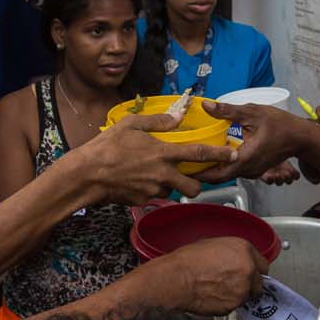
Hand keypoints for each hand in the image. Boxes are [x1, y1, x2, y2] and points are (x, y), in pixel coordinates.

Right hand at [64, 111, 237, 203]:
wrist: (87, 175)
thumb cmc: (107, 146)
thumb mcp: (131, 125)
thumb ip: (157, 122)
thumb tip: (176, 117)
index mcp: (163, 153)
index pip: (199, 154)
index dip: (218, 154)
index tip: (233, 154)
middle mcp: (163, 175)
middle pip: (193, 186)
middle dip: (197, 183)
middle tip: (191, 176)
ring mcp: (153, 191)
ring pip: (173, 192)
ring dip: (171, 186)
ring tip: (156, 176)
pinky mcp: (142, 201)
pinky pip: (154, 197)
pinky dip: (152, 191)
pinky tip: (138, 181)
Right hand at [140, 237, 268, 313]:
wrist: (176, 279)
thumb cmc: (188, 261)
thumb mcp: (212, 244)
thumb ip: (232, 253)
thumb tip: (235, 259)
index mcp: (244, 250)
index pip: (263, 264)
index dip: (254, 270)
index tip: (251, 273)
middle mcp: (248, 269)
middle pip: (259, 283)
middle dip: (249, 284)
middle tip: (232, 283)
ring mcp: (242, 290)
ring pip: (247, 296)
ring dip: (237, 294)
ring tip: (217, 288)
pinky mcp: (233, 306)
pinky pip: (233, 305)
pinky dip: (226, 303)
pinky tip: (212, 295)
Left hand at [195, 102, 310, 182]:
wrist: (302, 137)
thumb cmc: (281, 124)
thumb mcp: (253, 113)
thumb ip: (228, 111)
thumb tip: (206, 105)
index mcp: (245, 158)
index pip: (217, 173)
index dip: (199, 173)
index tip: (183, 166)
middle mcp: (248, 169)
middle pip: (219, 177)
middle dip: (201, 172)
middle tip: (184, 162)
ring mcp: (252, 171)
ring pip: (227, 174)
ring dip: (212, 168)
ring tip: (194, 158)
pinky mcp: (255, 169)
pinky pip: (235, 170)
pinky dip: (222, 165)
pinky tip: (213, 154)